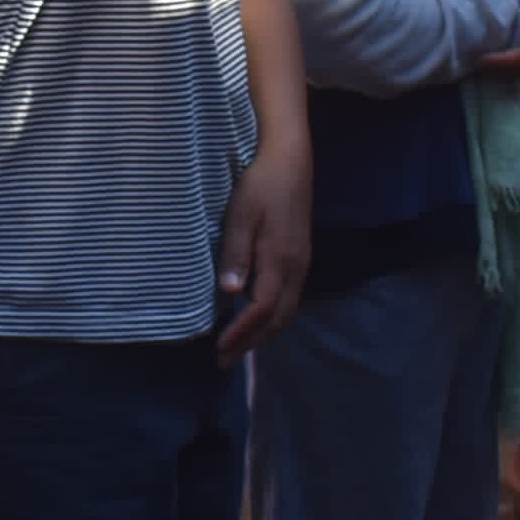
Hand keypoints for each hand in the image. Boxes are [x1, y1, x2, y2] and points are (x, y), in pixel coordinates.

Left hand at [213, 138, 311, 362]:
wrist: (290, 160)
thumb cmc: (261, 184)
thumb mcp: (242, 215)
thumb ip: (236, 254)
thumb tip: (229, 293)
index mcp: (280, 260)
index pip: (262, 309)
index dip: (241, 332)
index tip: (219, 348)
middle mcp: (296, 269)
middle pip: (278, 319)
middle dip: (251, 342)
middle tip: (224, 360)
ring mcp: (301, 264)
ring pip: (286, 311)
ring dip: (262, 333)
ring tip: (237, 346)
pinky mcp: (300, 257)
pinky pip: (288, 299)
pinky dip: (271, 317)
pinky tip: (255, 317)